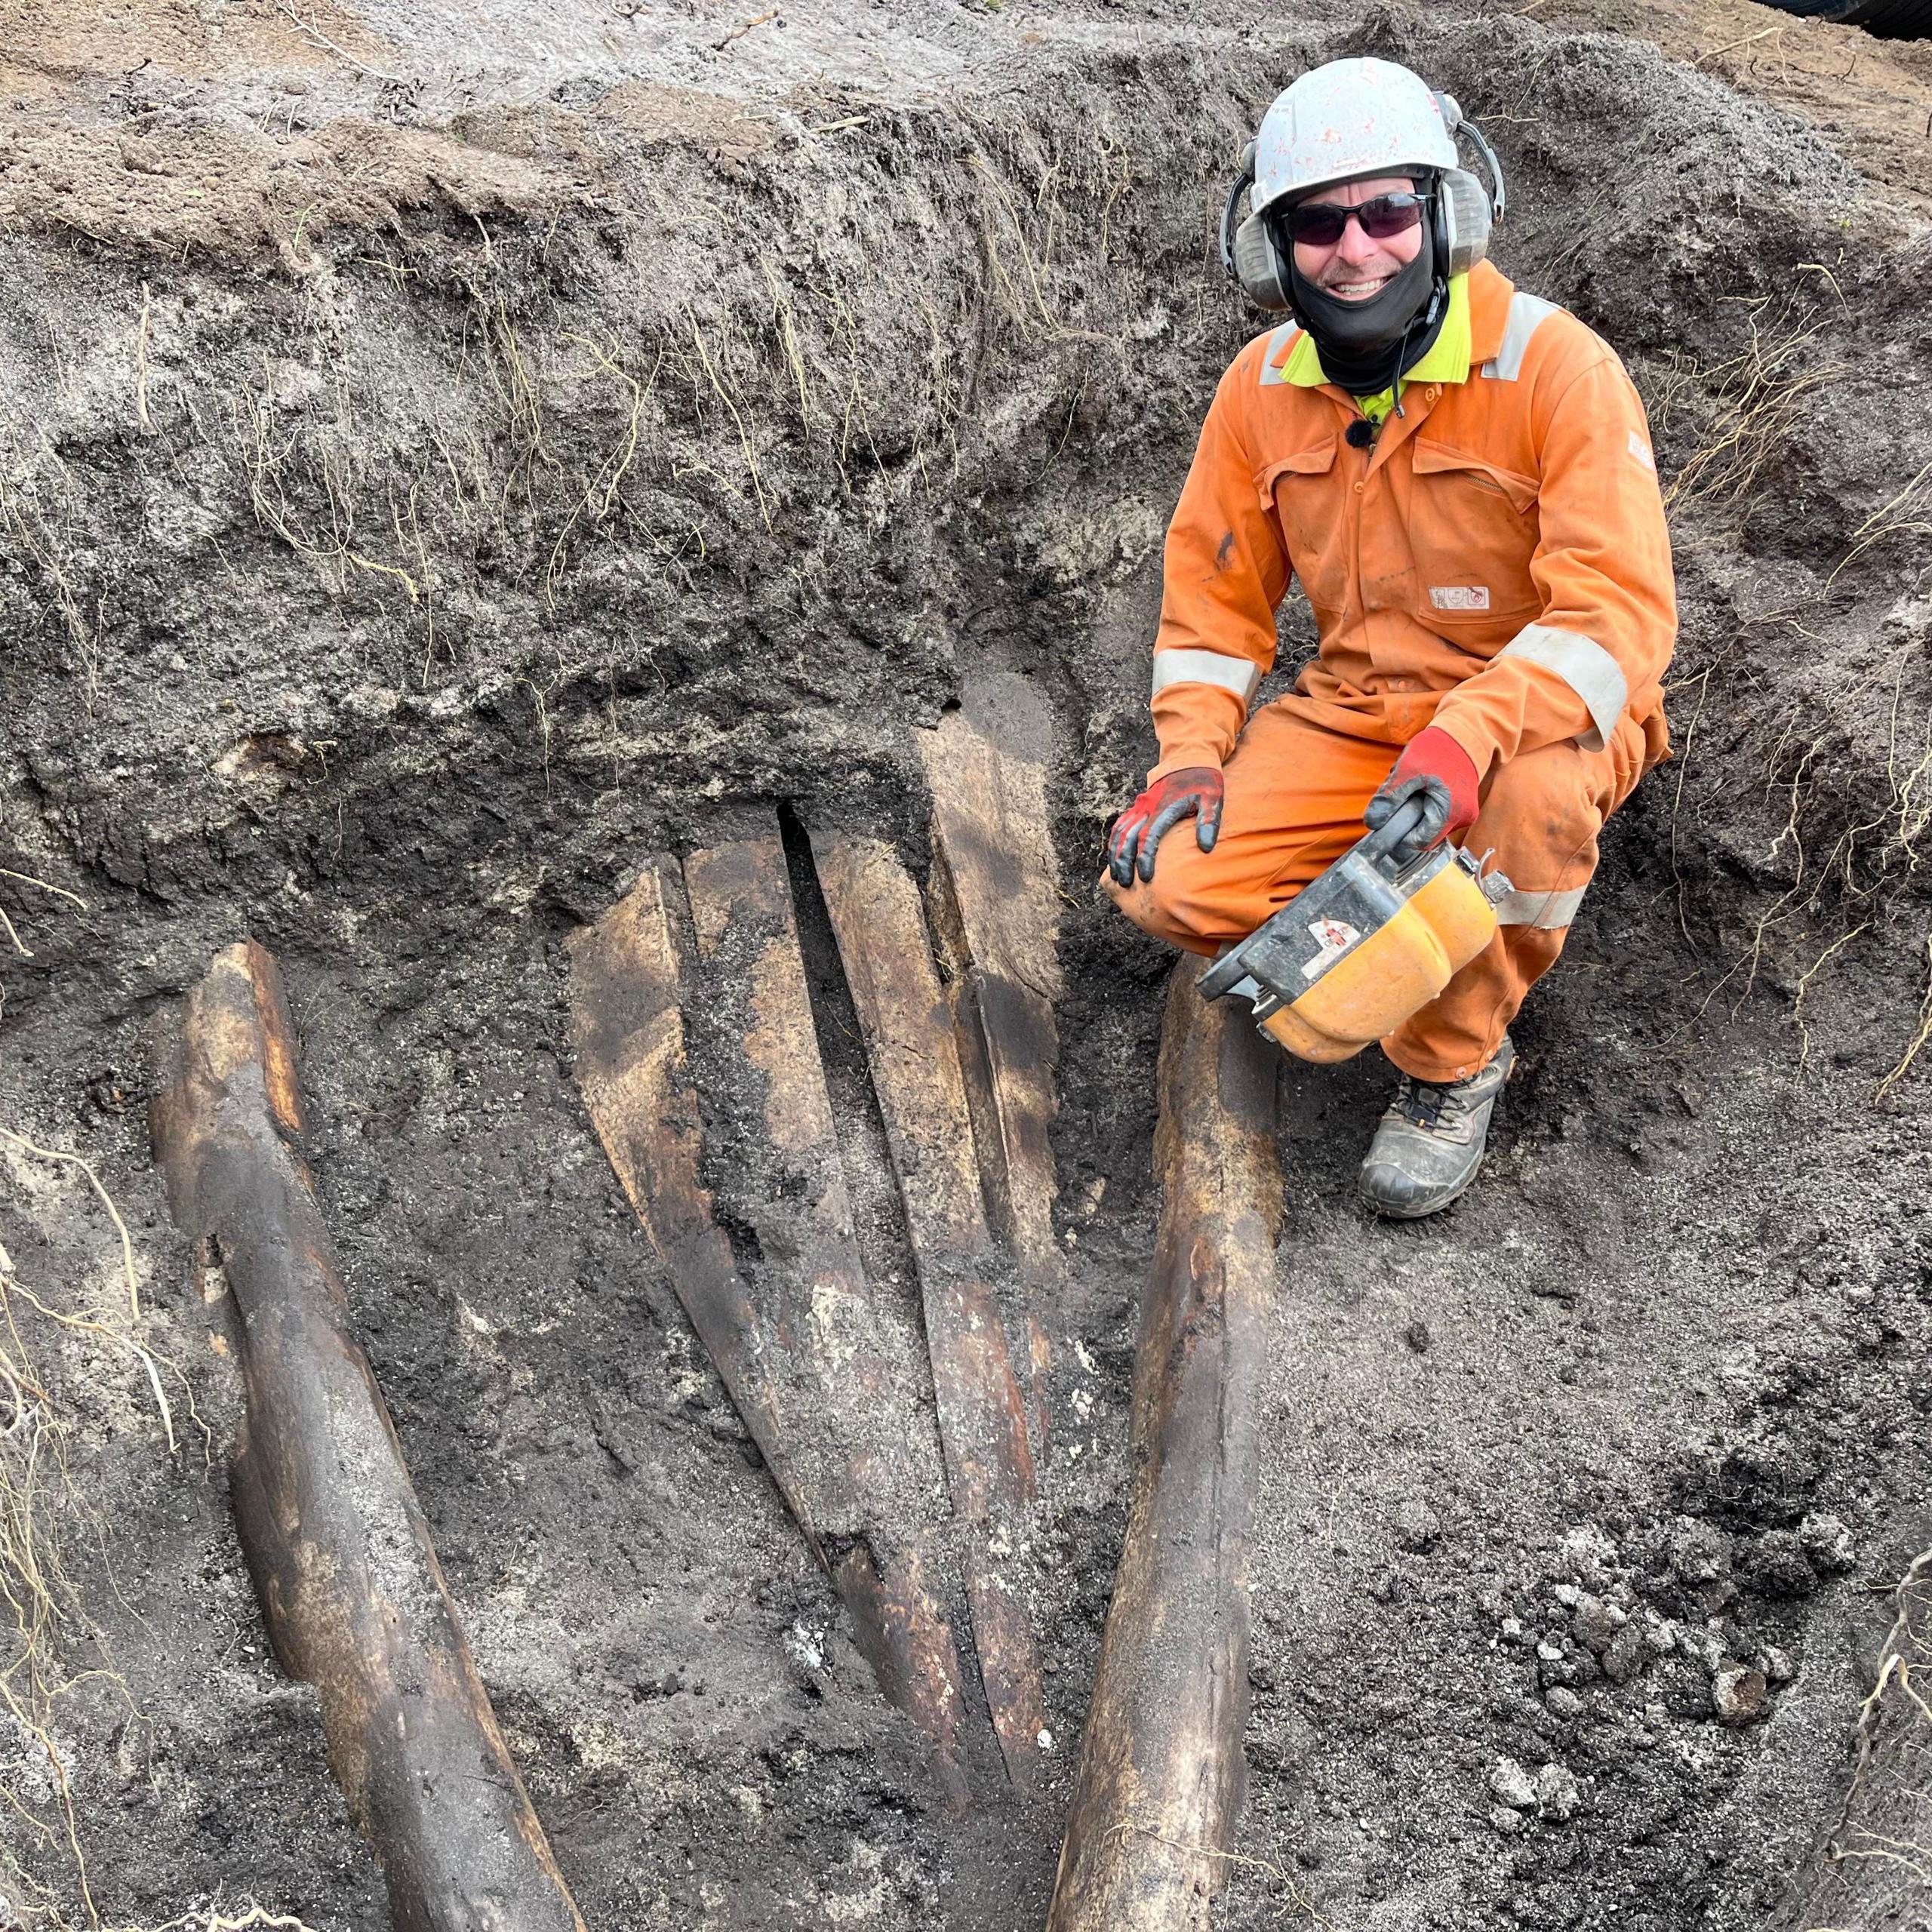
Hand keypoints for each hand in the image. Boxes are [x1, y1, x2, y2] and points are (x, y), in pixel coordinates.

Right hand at [1107, 766, 1224, 886]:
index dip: (1145, 858)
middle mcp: (1146, 807)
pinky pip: (1119, 826)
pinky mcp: (1137, 807)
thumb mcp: (1213, 799)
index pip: (1148, 836)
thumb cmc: (1203, 782)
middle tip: (1126, 884)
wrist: (1189, 760)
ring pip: (1119, 832)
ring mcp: (1139, 807)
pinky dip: (1114, 843)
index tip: (1146, 877)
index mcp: (1164, 807)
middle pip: (1128, 837)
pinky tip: (1115, 858)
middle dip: (1123, 862)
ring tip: (1117, 877)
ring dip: (1115, 855)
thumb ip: (1209, 821)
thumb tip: (1206, 848)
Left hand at [1364, 727, 1480, 862]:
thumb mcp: (1407, 770)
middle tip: (1399, 795)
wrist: (1463, 733)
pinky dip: (1423, 803)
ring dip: (1414, 810)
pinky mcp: (1460, 807)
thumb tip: (1372, 822)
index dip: (1400, 836)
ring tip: (1411, 786)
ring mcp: (1464, 813)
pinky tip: (1420, 786)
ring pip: (1429, 823)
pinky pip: (1436, 813)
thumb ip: (1389, 798)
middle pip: (1424, 833)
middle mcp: (1463, 818)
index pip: (1420, 842)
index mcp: (1452, 813)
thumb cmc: (1438, 748)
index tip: (1385, 822)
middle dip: (1406, 818)